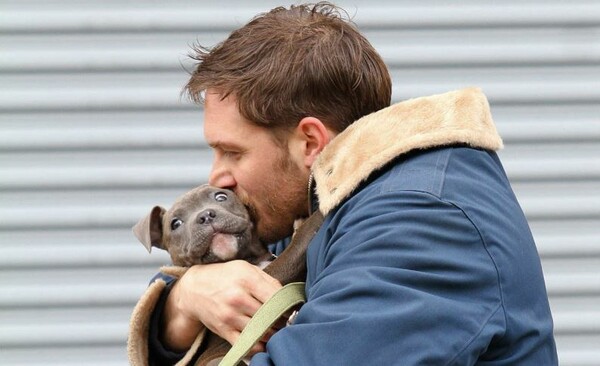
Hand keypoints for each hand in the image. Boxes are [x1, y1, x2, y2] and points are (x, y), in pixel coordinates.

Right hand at [161, 260, 281, 351]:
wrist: (194, 289)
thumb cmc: (225, 276)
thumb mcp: (246, 268)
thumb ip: (268, 281)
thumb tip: (287, 297)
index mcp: (246, 278)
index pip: (276, 297)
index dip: (287, 306)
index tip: (291, 310)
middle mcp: (237, 297)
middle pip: (270, 316)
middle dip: (281, 321)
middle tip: (285, 321)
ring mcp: (230, 315)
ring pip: (261, 331)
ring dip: (271, 333)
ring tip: (274, 328)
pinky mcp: (224, 330)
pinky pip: (247, 344)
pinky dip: (258, 346)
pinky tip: (262, 340)